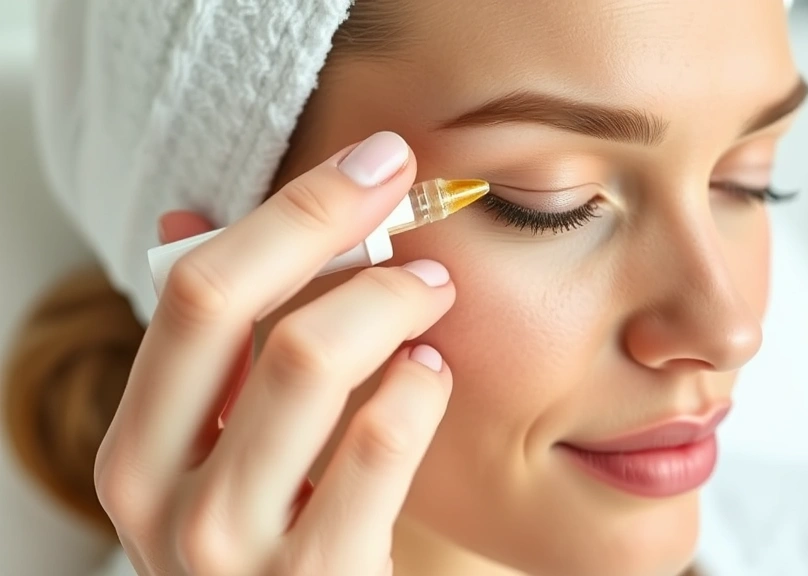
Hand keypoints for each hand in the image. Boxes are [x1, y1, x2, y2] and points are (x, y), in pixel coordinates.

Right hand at [95, 132, 454, 574]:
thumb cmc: (270, 546)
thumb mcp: (216, 457)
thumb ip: (210, 353)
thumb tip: (186, 218)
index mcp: (135, 450)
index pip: (192, 289)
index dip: (287, 210)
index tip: (369, 162)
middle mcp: (162, 498)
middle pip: (230, 302)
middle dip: (325, 220)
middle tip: (404, 188)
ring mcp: (233, 549)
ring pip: (308, 359)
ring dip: (387, 300)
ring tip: (431, 292)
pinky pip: (377, 446)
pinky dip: (417, 388)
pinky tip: (430, 373)